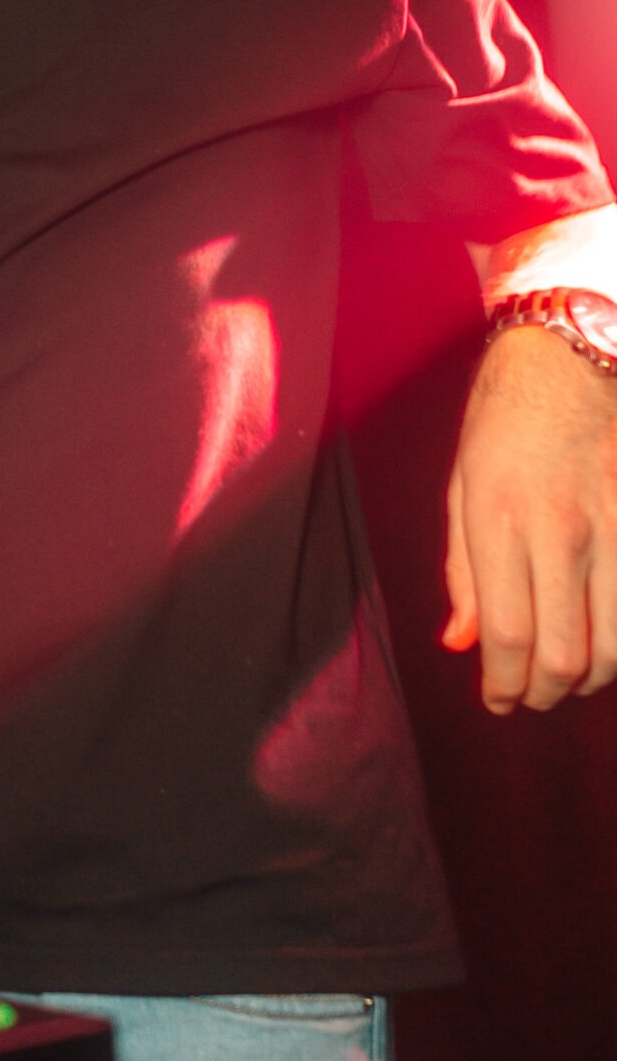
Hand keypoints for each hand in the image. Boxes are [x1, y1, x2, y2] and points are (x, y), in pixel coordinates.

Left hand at [444, 321, 616, 710]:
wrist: (572, 360)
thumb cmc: (502, 421)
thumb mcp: (461, 488)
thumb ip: (462, 572)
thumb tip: (460, 643)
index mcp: (501, 521)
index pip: (509, 635)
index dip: (504, 685)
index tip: (497, 700)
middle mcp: (562, 532)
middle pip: (566, 656)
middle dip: (545, 694)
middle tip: (529, 696)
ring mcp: (614, 530)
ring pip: (613, 646)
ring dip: (586, 678)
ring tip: (564, 676)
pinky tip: (598, 638)